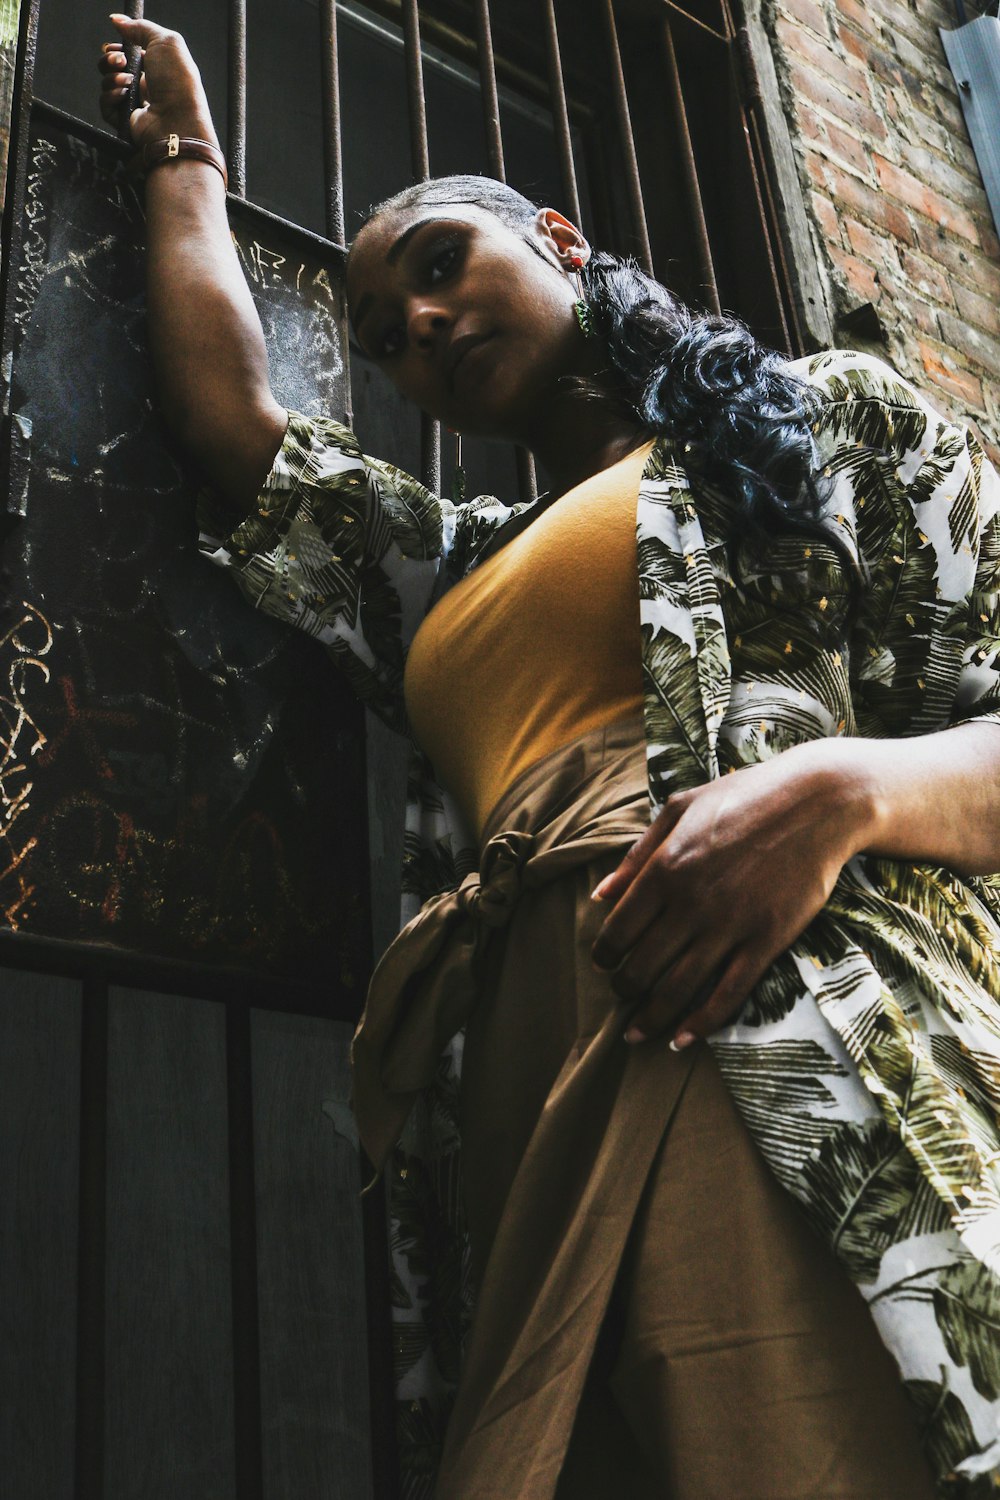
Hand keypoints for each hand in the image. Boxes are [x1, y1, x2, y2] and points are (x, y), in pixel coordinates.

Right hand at [98, 16, 217, 150]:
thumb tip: (118, 20)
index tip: (116, 45)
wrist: (178, 119)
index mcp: (157, 68)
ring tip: (127, 81)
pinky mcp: (125, 121)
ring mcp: (135, 104)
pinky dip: (110, 96)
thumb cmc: (178, 81)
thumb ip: (141, 27)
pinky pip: (105, 105)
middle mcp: (146, 86)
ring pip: (107, 84)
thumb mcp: (166, 41)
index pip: (129, 54)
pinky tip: (124, 96)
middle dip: (110, 59)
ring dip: (112, 77)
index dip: (118, 48)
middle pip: (113, 67)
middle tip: (120, 61)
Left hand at [590, 742, 874, 1046]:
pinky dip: (701, 1024)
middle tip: (621, 998)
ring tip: (639, 1032)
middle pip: (642, 967)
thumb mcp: (680, 809)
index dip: (604, 955)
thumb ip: (637, 854)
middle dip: (624, 990)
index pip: (619, 930)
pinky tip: (683, 1040)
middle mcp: (692, 902)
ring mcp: (730, 925)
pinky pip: (727, 994)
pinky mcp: (767, 940)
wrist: (817, 801)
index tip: (604, 964)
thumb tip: (601, 894)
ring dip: (651, 1018)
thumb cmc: (745, 797)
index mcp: (665, 868)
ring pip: (678, 989)